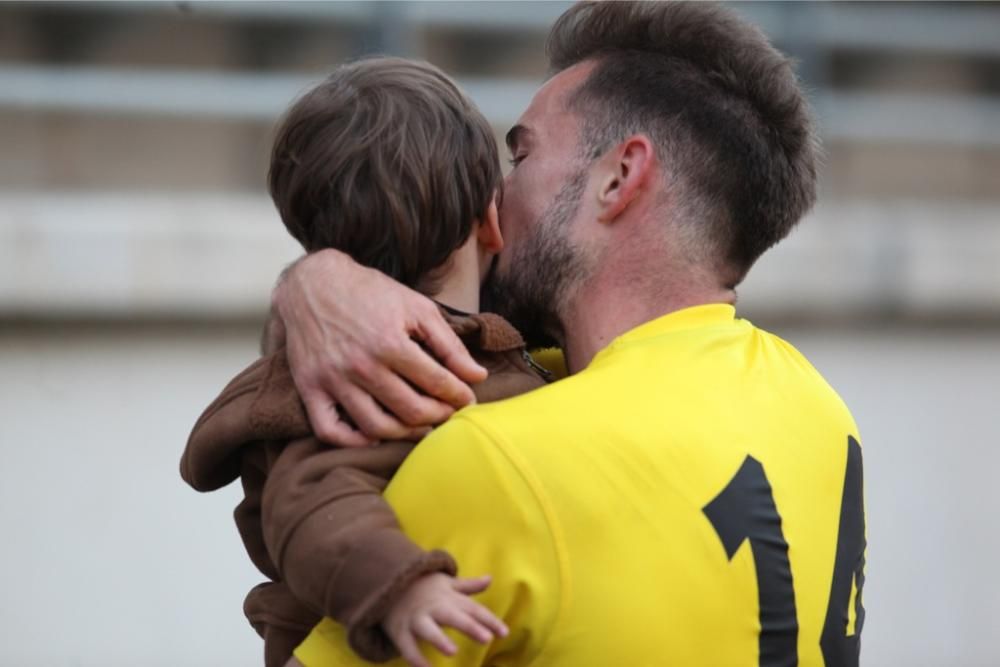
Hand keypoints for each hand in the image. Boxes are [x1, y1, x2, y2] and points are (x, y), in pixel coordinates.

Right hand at [272, 250, 487, 445]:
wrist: (313, 283)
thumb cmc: (371, 293)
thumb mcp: (417, 307)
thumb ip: (449, 344)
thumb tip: (477, 376)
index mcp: (389, 342)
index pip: (436, 383)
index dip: (459, 396)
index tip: (468, 399)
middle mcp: (361, 365)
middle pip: (410, 411)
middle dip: (439, 417)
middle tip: (448, 414)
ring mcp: (332, 380)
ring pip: (376, 428)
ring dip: (406, 434)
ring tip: (421, 426)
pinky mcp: (309, 388)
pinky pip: (330, 432)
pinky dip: (354, 442)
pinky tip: (375, 436)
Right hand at [384, 573, 507, 666]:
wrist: (388, 583)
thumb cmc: (425, 587)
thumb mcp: (447, 584)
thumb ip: (468, 586)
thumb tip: (490, 579)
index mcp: (449, 598)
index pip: (473, 609)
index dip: (489, 620)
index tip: (505, 633)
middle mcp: (434, 608)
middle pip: (454, 617)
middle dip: (470, 627)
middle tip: (487, 638)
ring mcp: (416, 619)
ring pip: (428, 630)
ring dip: (439, 640)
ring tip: (453, 651)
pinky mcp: (400, 631)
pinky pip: (407, 647)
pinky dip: (416, 659)